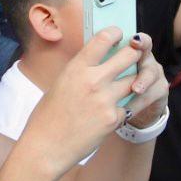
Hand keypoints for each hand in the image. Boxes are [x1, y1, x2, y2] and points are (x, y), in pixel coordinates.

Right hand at [21, 28, 157, 171]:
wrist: (46, 147)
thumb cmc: (47, 116)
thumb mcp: (60, 83)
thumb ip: (81, 71)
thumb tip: (99, 61)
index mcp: (76, 68)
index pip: (104, 39)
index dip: (116, 33)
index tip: (120, 34)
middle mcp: (93, 80)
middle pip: (129, 56)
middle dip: (134, 54)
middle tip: (135, 55)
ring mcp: (106, 100)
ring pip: (134, 81)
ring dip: (133, 81)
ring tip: (127, 83)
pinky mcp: (114, 118)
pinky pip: (128, 106)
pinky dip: (123, 107)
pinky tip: (111, 112)